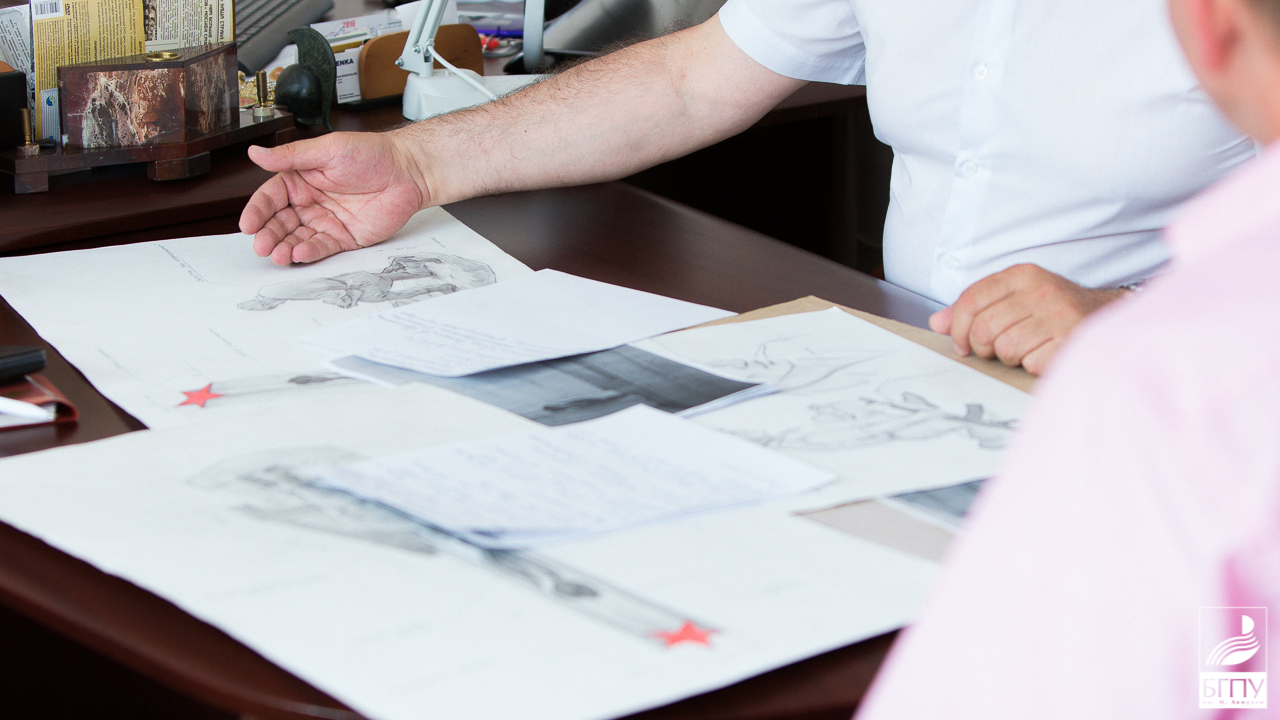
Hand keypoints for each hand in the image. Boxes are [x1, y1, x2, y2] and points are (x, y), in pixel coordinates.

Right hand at [239, 132, 428, 264]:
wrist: (407, 171)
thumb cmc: (371, 154)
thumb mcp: (328, 149)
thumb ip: (291, 156)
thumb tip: (256, 153)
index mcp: (300, 180)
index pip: (271, 197)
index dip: (258, 211)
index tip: (248, 223)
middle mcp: (309, 202)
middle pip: (281, 222)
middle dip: (269, 235)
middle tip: (261, 245)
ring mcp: (325, 221)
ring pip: (298, 238)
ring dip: (285, 247)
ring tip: (277, 254)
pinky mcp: (344, 237)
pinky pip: (322, 246)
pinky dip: (310, 252)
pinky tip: (299, 253)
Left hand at [928, 264, 1126, 374]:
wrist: (1110, 316)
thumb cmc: (1053, 310)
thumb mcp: (1015, 297)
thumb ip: (975, 307)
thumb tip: (937, 323)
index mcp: (1023, 275)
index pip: (972, 299)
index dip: (959, 328)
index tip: (963, 345)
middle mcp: (1042, 290)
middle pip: (985, 328)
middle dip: (984, 347)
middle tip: (995, 350)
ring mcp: (1061, 315)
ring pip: (1006, 348)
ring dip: (1009, 358)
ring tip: (1023, 350)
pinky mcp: (1074, 340)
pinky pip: (1032, 363)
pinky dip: (1032, 366)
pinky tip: (1044, 355)